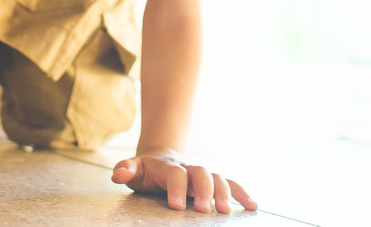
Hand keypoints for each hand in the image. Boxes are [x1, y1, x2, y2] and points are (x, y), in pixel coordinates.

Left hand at [111, 147, 257, 212]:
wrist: (161, 159)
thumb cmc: (146, 171)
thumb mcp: (133, 169)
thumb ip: (126, 170)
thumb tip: (118, 175)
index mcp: (168, 167)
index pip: (174, 174)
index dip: (176, 188)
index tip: (176, 206)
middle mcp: (189, 169)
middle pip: (201, 173)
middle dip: (204, 190)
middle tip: (204, 209)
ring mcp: (202, 175)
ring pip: (218, 178)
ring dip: (225, 193)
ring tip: (226, 211)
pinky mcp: (213, 182)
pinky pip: (231, 184)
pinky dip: (242, 193)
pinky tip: (252, 206)